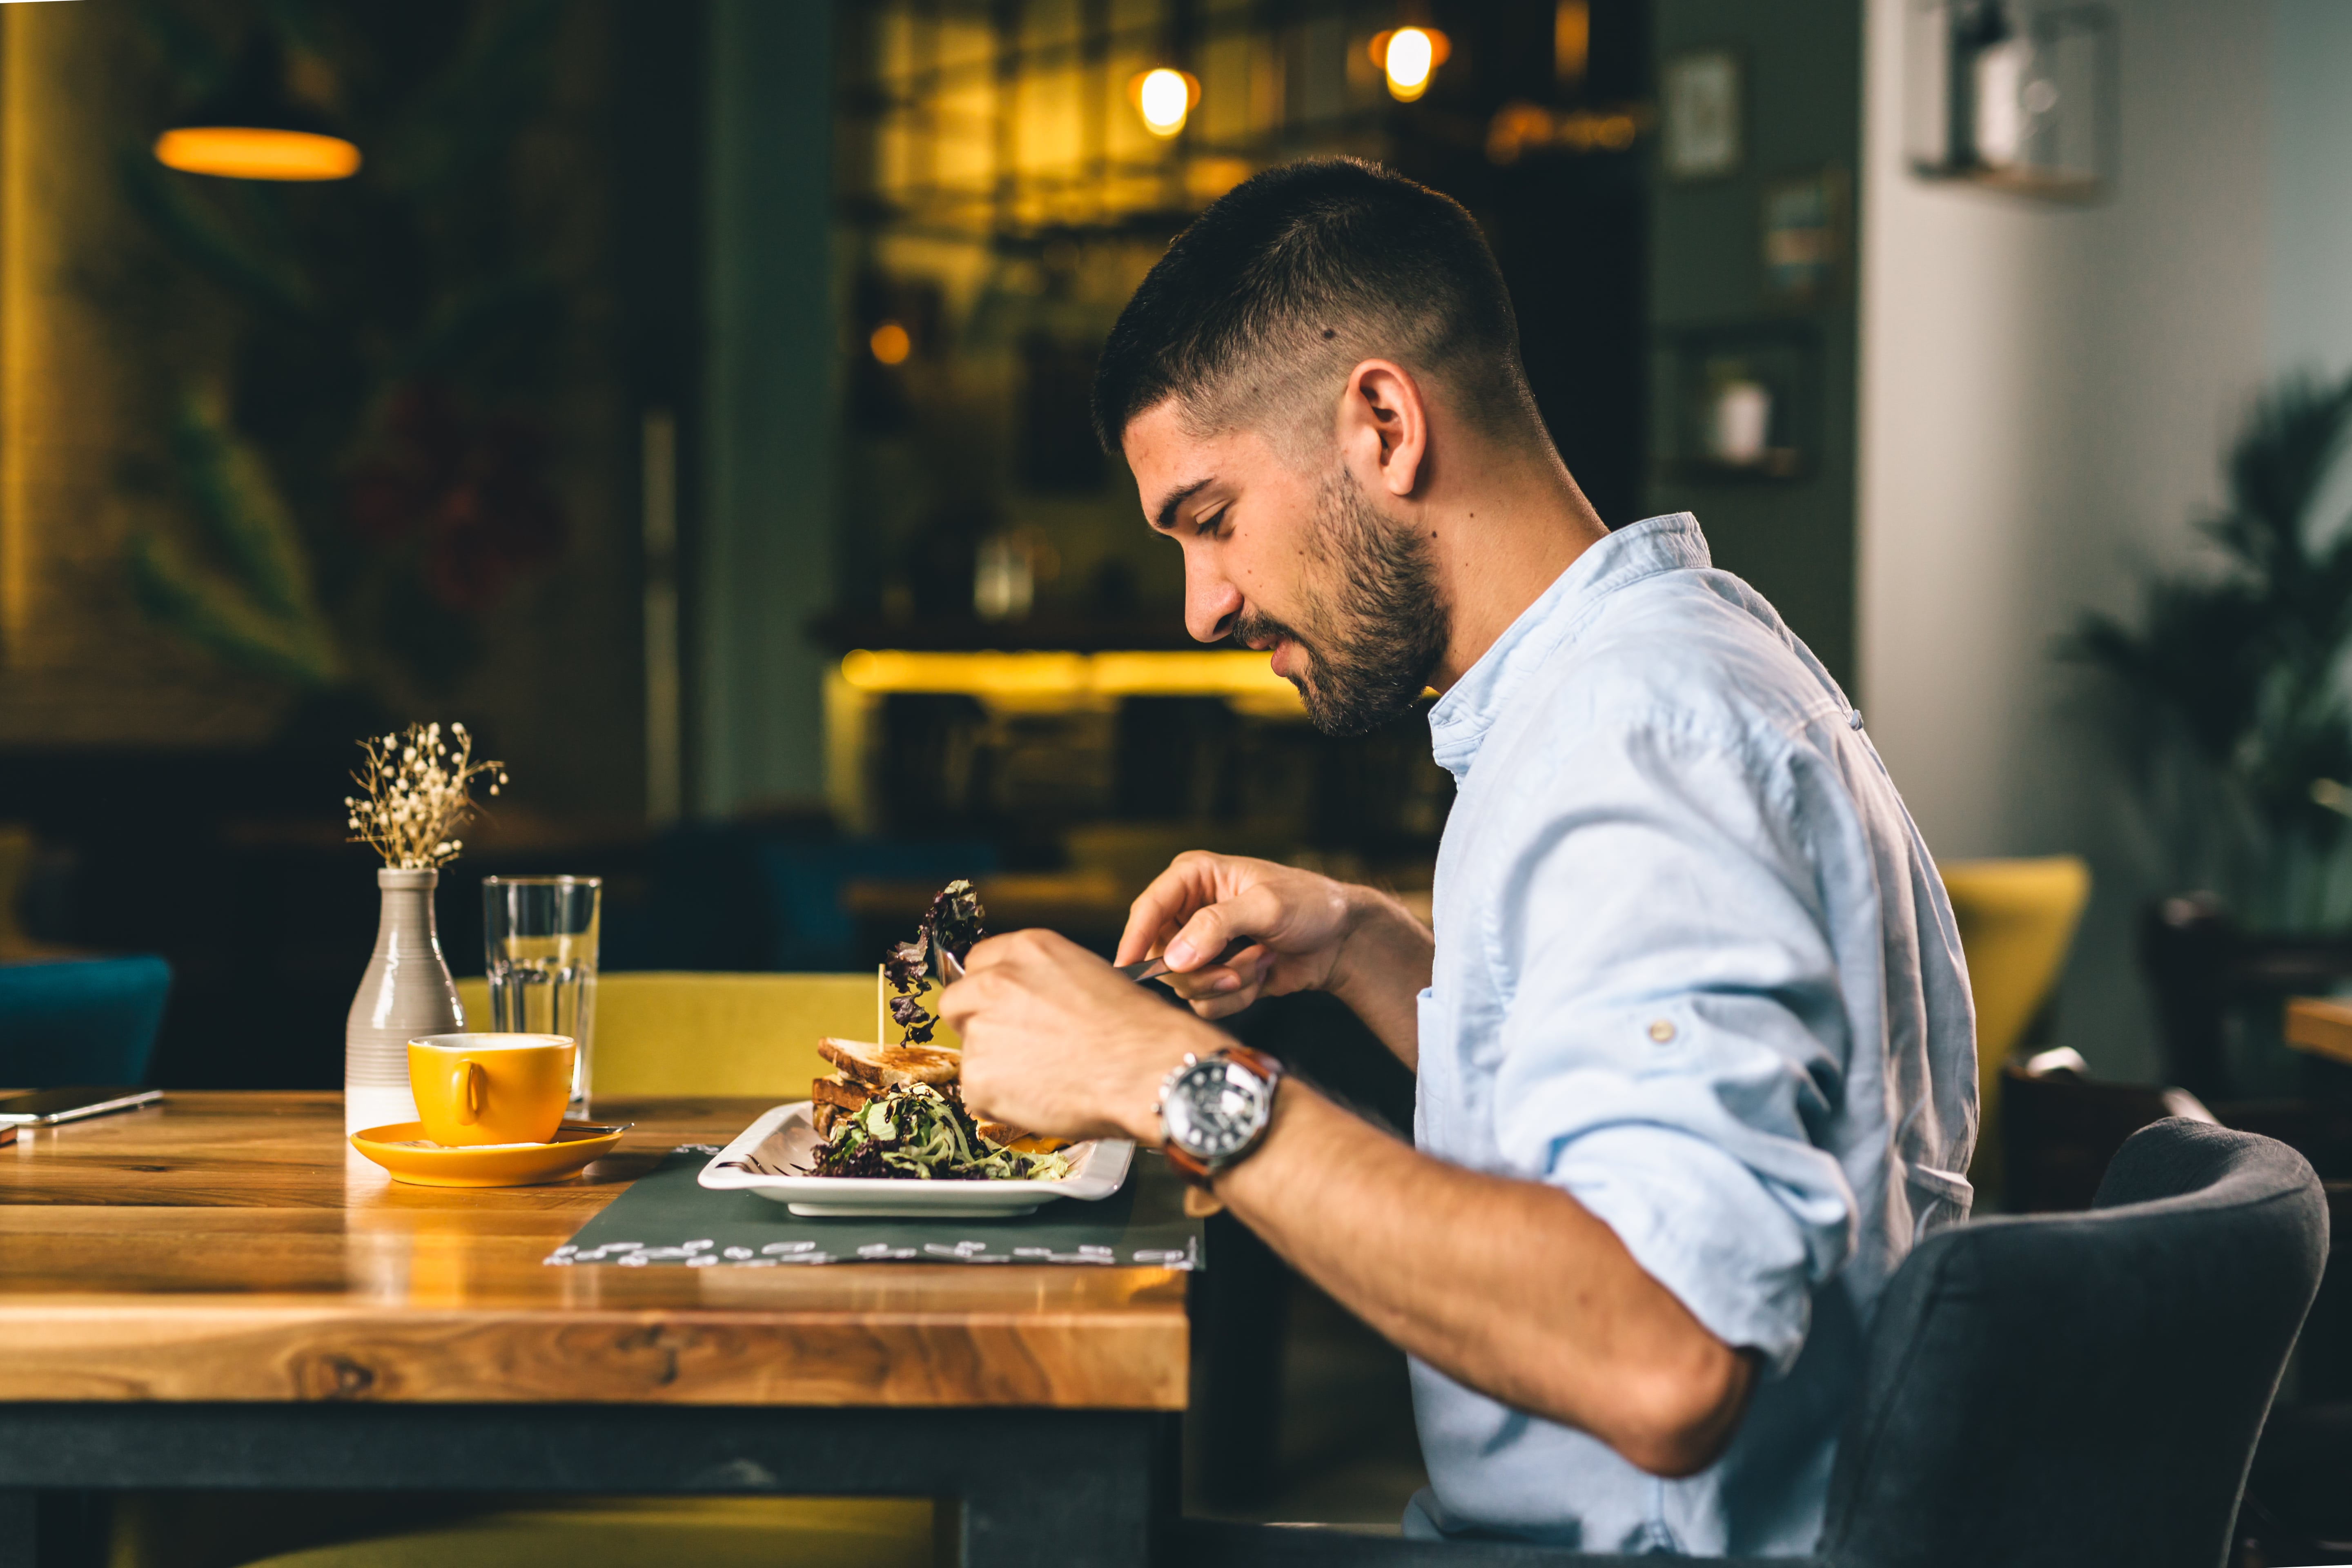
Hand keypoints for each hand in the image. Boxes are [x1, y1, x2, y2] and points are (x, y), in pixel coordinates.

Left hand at [941, 928, 1218, 1144]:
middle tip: (1015, 1048)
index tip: (1001, 1009)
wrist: (1148, 1070)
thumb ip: (1044, 983)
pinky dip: (1000, 1102)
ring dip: (996, 1067)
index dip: (989, 992)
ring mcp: (984, 1028)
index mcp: (1026, 950)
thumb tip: (1028, 1006)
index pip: (977, 964)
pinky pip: (976, 1093)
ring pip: (970, 1051)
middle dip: (977, 1025)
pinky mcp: (980, 1075)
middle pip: (957, 1003)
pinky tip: (1040, 1098)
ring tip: (1043, 1078)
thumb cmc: (1137, 1030)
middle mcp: (997, 982)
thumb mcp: (1089, 977)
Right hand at [1115, 852, 1376, 1020]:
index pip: (1149, 908)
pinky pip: (1204, 1001)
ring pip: (1182, 983)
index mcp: (1193, 878)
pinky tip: (1262, 973)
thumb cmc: (1309, 905)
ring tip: (1259, 961)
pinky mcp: (1215, 974)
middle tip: (1235, 968)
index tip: (1126, 967)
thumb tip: (1174, 957)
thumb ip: (1216, 926)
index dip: (1134, 938)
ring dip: (1226, 982)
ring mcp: (1201, 946)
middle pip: (1159, 956)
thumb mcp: (1266, 906)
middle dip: (1201, 970)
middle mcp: (1189, 912)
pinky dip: (1236, 996)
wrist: (1341, 939)